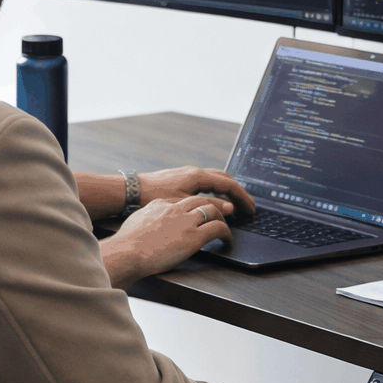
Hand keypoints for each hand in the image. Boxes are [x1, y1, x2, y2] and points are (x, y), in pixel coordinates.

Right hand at [101, 194, 233, 288]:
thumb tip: (147, 223)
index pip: (182, 200)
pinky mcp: (194, 236)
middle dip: (211, 207)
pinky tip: (227, 239)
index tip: (196, 214)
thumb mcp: (136, 221)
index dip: (192, 207)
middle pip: (201, 200)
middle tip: (217, 215)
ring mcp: (186, 221)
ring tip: (224, 227)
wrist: (128, 252)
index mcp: (160, 204)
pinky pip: (218, 228)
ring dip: (221, 217)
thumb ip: (146, 218)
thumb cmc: (127, 243)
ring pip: (213, 210)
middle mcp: (175, 208)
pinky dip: (226, 232)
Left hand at [137, 166, 255, 215]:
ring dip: (227, 191)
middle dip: (238, 193)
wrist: (131, 190)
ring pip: (215, 180)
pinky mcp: (180, 179)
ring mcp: (187, 174)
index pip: (229, 184)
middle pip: (224, 179)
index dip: (243, 198)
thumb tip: (229, 208)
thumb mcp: (184, 204)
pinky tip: (214, 201)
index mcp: (197, 176)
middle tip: (248, 207)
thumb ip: (208, 205)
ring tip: (235, 205)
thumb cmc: (154, 196)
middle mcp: (194, 172)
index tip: (251, 210)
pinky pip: (205, 183)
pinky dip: (215, 191)